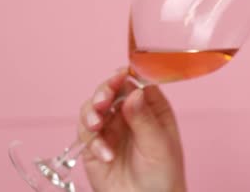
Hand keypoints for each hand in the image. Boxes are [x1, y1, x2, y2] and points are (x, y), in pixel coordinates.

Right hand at [78, 70, 186, 191]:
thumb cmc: (163, 174)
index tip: (119, 75)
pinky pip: (86, 134)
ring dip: (91, 113)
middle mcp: (129, 113)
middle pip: (111, 91)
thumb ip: (144, 118)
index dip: (127, 76)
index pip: (137, 82)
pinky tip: (106, 155)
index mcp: (152, 108)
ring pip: (93, 108)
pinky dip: (93, 142)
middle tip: (102, 101)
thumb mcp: (158, 145)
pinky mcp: (94, 146)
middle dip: (103, 92)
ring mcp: (111, 128)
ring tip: (97, 124)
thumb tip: (133, 91)